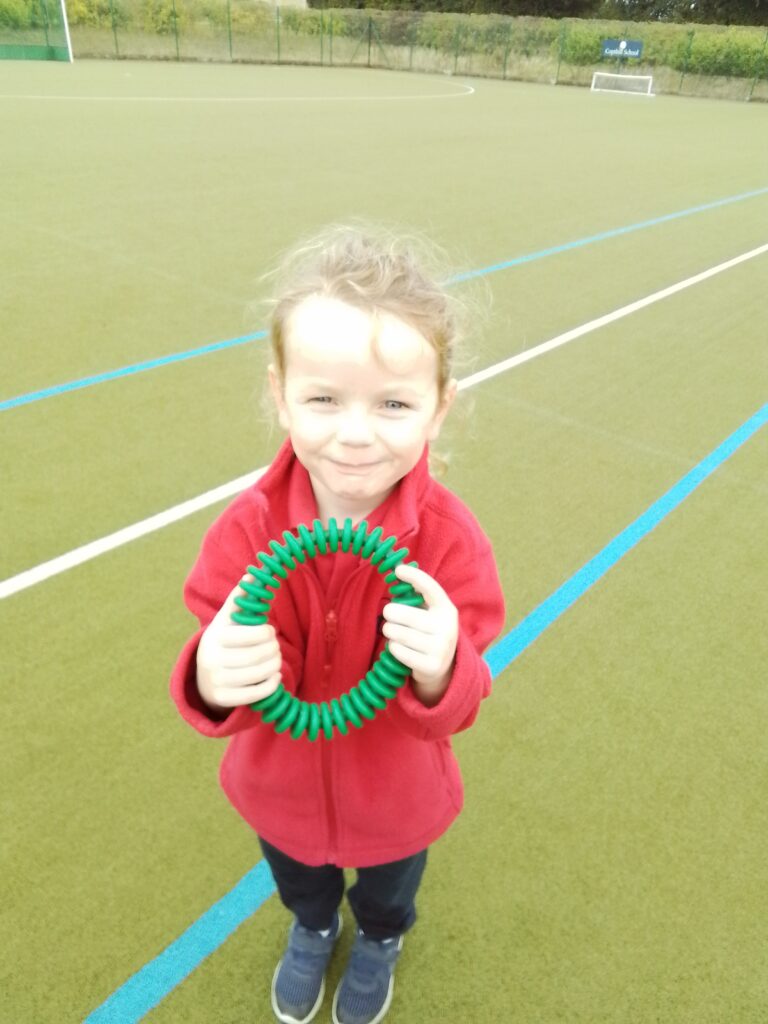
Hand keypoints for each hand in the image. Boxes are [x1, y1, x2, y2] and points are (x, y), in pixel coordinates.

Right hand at [196, 580, 281, 711]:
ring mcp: (217, 681)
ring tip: (275, 660)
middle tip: (275, 647)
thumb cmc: (222, 641)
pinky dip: (271, 684)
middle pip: (260, 655)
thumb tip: (251, 572)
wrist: (201, 676)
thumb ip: (239, 598)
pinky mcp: (223, 699)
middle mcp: (212, 660)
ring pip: (260, 674)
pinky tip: (275, 676)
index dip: (268, 632)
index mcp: (216, 637)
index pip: (256, 634)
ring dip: (275, 665)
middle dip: (274, 649)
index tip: (269, 631)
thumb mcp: (225, 620)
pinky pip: (257, 694)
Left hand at [382, 564, 458, 704]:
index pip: (431, 589)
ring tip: (394, 632)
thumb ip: (416, 596)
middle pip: (404, 614)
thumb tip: (397, 569)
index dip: (415, 577)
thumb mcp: (429, 612)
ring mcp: (440, 648)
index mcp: (446, 609)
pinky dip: (393, 647)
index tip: (398, 570)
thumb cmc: (428, 631)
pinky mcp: (431, 666)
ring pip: (398, 633)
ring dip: (389, 631)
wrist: (442, 666)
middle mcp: (447, 627)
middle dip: (390, 613)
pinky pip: (398, 650)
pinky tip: (399, 647)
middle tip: (390, 616)